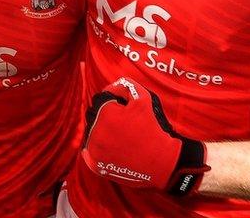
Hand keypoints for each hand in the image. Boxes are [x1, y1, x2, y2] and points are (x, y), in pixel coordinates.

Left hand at [82, 77, 207, 195]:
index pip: (101, 99)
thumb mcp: (144, 100)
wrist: (161, 161)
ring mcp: (94, 149)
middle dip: (105, 114)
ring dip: (99, 129)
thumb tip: (114, 85)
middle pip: (93, 115)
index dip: (114, 100)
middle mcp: (95, 131)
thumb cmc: (153, 129)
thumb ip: (127, 86)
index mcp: (104, 113)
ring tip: (118, 134)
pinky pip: (88, 151)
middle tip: (122, 121)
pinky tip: (108, 145)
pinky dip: (95, 147)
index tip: (125, 107)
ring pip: (90, 131)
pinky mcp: (94, 164)